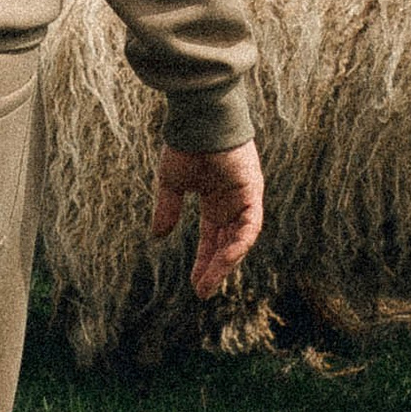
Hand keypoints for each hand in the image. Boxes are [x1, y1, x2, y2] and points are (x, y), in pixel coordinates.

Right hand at [150, 139, 263, 297]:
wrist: (197, 119)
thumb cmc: (184, 144)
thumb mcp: (171, 183)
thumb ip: (168, 209)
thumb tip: (157, 236)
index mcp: (215, 200)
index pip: (212, 238)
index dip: (204, 261)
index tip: (195, 284)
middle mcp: (233, 202)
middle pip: (227, 244)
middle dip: (214, 269)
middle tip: (202, 292)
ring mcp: (245, 198)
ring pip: (239, 240)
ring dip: (224, 264)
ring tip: (207, 285)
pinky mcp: (252, 193)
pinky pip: (249, 227)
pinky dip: (237, 245)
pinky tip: (222, 261)